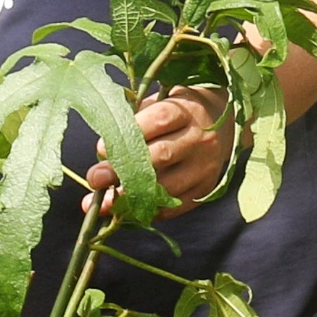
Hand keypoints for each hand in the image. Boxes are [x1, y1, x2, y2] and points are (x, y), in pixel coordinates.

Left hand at [81, 86, 233, 217]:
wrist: (221, 127)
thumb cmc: (175, 115)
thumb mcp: (157, 104)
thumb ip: (131, 122)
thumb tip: (101, 152)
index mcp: (186, 111)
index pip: (159, 120)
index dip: (129, 133)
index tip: (102, 149)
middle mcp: (199, 139)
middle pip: (162, 156)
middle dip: (124, 169)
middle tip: (95, 178)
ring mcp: (205, 167)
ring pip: (168, 186)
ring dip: (132, 197)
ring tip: (105, 202)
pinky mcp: (205, 190)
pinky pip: (174, 206)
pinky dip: (148, 211)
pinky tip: (125, 212)